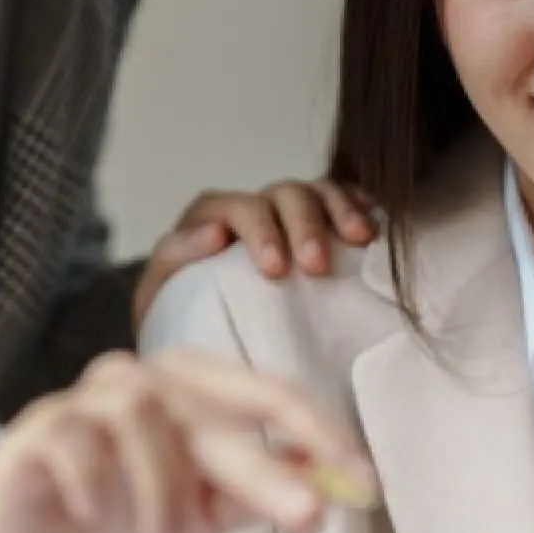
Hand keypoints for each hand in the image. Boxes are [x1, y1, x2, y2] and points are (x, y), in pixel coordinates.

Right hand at [0, 347, 373, 532]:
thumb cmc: (118, 510)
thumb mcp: (201, 507)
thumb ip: (260, 487)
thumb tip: (329, 482)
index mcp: (190, 387)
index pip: (265, 393)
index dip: (316, 429)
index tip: (361, 478)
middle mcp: (141, 379)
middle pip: (214, 410)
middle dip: (266, 467)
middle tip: (309, 515)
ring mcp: (84, 399)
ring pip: (143, 420)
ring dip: (162, 490)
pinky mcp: (36, 431)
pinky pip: (75, 446)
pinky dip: (93, 485)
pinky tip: (90, 515)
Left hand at [134, 178, 376, 327]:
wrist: (203, 341)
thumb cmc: (180, 321)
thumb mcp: (159, 297)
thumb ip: (173, 262)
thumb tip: (214, 233)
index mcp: (208, 217)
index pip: (235, 206)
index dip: (258, 230)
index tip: (274, 269)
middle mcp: (252, 208)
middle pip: (283, 195)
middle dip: (302, 225)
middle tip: (316, 265)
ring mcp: (286, 214)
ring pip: (317, 191)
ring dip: (339, 210)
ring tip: (359, 238)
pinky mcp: (318, 227)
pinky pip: (343, 201)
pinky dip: (359, 204)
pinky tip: (374, 222)